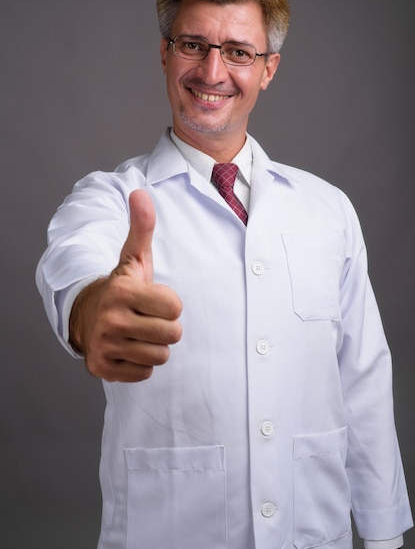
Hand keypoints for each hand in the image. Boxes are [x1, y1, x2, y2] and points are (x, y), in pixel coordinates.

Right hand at [69, 189, 182, 381]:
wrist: (87, 316)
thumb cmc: (122, 287)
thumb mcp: (133, 257)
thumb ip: (142, 227)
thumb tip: (140, 193)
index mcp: (121, 291)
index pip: (175, 308)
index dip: (170, 304)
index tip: (154, 299)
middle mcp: (110, 320)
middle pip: (172, 335)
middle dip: (166, 327)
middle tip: (148, 318)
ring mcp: (105, 346)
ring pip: (160, 356)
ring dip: (155, 346)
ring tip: (139, 332)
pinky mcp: (103, 369)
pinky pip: (144, 374)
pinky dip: (141, 364)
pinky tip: (129, 348)